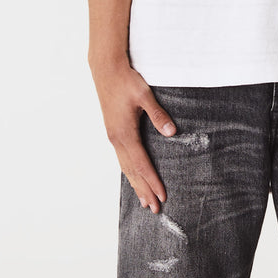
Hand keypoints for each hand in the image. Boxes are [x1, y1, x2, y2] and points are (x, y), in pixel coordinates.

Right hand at [94, 62, 175, 212]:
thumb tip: (172, 132)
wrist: (106, 69)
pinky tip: (134, 177)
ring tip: (145, 201)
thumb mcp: (144, 95)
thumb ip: (158, 115)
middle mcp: (117, 139)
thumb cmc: (126, 80)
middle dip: (144, 191)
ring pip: (126, 167)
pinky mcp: (113, 132)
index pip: (142, 164)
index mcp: (125, 134)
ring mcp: (113, 136)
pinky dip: (130, 172)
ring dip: (136, 184)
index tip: (162, 196)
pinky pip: (122, 158)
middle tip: (155, 209)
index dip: (152, 181)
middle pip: (132, 171)